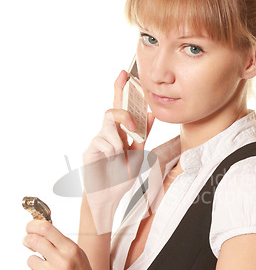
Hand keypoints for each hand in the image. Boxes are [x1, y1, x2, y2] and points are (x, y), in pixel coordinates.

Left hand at [22, 219, 100, 269]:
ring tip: (47, 269)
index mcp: (71, 249)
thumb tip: (39, 231)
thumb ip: (60, 242)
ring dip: (35, 263)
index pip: (47, 229)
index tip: (29, 228)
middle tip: (28, 242)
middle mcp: (63, 261)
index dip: (33, 226)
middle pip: (35, 241)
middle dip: (28, 240)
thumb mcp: (77, 253)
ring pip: (30, 260)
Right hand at [82, 70, 154, 233]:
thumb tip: (152, 114)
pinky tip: (109, 163)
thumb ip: (143, 135)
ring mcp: (98, 140)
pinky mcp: (89, 149)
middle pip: (112, 110)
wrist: (109, 196)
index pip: (121, 107)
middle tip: (131, 126)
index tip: (125, 73)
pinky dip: (112, 154)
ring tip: (119, 160)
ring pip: (110, 128)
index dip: (122, 89)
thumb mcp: (138, 154)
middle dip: (123, 112)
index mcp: (121, 132)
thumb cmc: (121, 177)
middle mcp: (108, 133)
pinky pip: (104, 143)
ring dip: (119, 144)